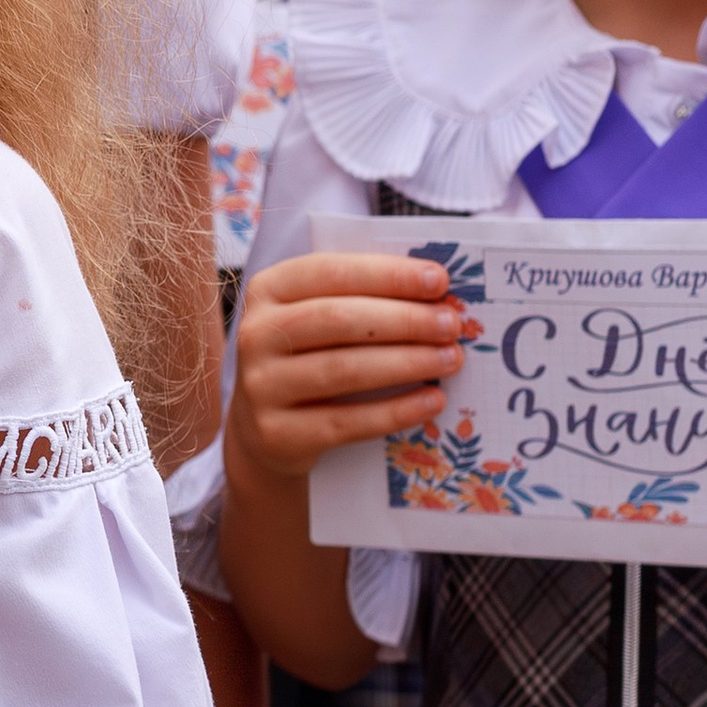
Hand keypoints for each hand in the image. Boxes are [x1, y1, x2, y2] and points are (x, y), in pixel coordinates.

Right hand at [227, 253, 465, 490]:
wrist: (267, 428)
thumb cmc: (311, 356)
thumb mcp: (319, 316)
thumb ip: (363, 297)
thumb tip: (436, 294)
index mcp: (269, 289)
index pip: (332, 273)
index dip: (388, 275)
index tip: (439, 280)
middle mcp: (255, 334)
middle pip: (338, 319)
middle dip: (405, 320)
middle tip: (451, 325)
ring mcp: (261, 386)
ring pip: (344, 370)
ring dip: (407, 362)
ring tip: (450, 359)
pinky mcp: (276, 433)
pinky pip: (346, 422)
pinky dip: (396, 411)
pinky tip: (432, 401)